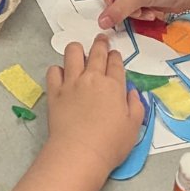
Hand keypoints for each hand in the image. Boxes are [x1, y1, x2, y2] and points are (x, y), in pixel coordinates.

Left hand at [45, 35, 143, 180]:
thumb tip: (132, 92)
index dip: (116, 56)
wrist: (80, 151)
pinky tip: (62, 74)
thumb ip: (136, 106)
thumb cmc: (111, 143)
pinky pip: (53, 70)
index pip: (116, 63)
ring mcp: (71, 82)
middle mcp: (92, 78)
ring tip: (79, 50)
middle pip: (97, 53)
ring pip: (72, 53)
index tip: (115, 54)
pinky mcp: (54, 90)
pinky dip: (58, 69)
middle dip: (100, 44)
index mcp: (113, 86)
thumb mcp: (134, 127)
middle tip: (101, 39)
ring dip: (77, 49)